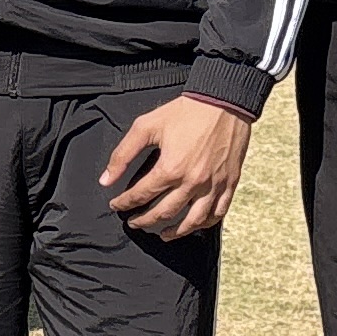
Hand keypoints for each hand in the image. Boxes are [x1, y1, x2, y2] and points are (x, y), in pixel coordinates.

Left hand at [100, 93, 254, 241]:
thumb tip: (106, 180)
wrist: (224, 102)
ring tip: (162, 234)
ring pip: (193, 221)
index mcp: (170, 169)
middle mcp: (193, 182)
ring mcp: (214, 185)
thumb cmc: (185, 112)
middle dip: (144, 221)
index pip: (141, 195)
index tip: (116, 205)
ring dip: (175, 231)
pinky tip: (194, 225)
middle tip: (133, 222)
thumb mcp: (146, 126)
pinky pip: (218, 213)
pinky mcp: (230, 183)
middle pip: (163, 213)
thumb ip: (123, 154)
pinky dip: (205, 224)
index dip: (124, 203)